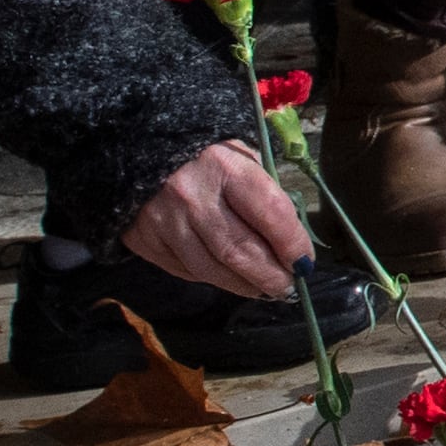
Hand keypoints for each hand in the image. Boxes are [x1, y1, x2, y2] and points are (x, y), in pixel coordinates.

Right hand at [122, 141, 310, 297]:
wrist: (141, 156)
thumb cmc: (207, 161)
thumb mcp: (241, 161)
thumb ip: (266, 196)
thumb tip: (292, 244)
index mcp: (224, 167)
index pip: (270, 213)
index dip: (292, 244)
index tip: (304, 262)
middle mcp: (191, 196)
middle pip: (240, 251)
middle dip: (271, 276)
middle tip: (288, 286)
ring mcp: (165, 222)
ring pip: (213, 271)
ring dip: (245, 286)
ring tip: (264, 289)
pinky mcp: (146, 242)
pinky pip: (188, 272)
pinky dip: (215, 279)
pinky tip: (230, 277)